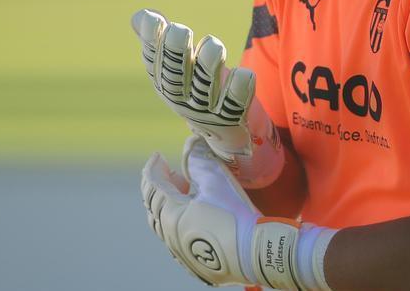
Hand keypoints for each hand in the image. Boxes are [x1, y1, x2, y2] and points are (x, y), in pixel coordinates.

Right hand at [132, 9, 283, 186]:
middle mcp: (182, 100)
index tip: (154, 19)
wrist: (222, 134)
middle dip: (175, 54)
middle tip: (180, 29)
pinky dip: (239, 90)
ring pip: (204, 89)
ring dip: (207, 67)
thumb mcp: (175, 68)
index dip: (153, 42)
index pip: (155, 63)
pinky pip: (235, 105)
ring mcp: (205, 112)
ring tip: (213, 46)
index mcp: (166, 84)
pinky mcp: (230, 120)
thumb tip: (141, 15)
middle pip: (175, 78)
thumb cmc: (194, 91)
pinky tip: (242, 73)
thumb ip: (161, 41)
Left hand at [141, 136, 302, 287]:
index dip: (153, 168)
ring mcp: (181, 253)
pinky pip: (178, 242)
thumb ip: (199, 158)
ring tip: (185, 196)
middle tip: (171, 174)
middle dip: (160, 187)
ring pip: (164, 227)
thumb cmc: (235, 213)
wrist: (256, 252)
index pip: (153, 186)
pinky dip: (179, 226)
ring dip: (168, 207)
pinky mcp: (195, 265)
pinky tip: (194, 221)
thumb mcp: (217, 179)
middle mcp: (169, 235)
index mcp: (170, 213)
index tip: (158, 156)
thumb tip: (191, 142)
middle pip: (154, 207)